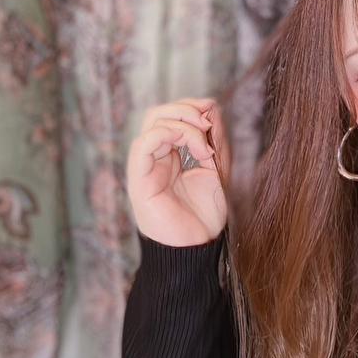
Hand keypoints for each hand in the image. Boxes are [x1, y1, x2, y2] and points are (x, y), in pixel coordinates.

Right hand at [126, 97, 230, 246]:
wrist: (196, 249)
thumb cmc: (204, 217)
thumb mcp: (217, 171)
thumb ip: (214, 142)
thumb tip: (212, 109)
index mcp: (169, 156)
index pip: (171, 116)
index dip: (191, 107)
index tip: (214, 112)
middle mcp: (154, 158)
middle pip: (158, 113)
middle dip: (186, 108)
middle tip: (208, 122)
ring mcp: (145, 167)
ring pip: (152, 122)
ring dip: (183, 122)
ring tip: (204, 143)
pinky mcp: (140, 179)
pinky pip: (144, 143)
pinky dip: (168, 133)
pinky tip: (191, 144)